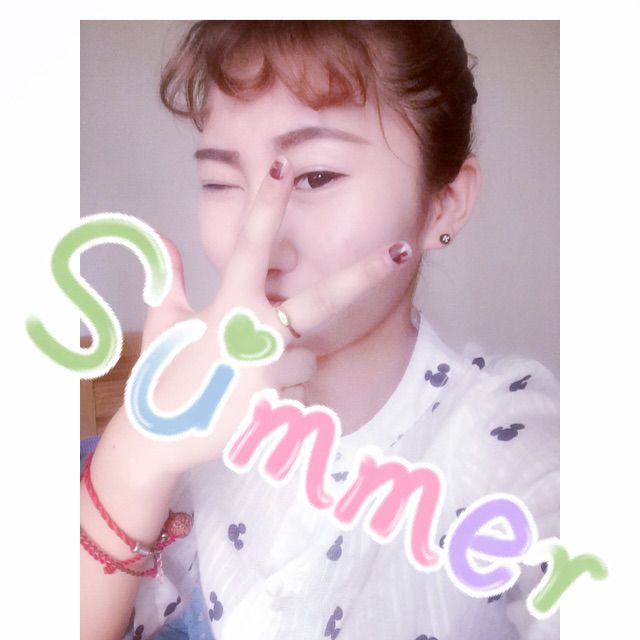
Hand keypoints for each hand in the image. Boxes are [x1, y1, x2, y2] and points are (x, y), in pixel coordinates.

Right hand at [111, 156, 412, 477]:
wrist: (159, 435)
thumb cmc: (163, 373)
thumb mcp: (166, 322)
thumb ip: (170, 278)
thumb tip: (161, 239)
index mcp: (229, 305)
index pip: (250, 245)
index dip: (266, 203)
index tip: (281, 165)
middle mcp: (258, 331)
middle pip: (323, 298)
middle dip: (365, 272)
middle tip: (402, 249)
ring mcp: (272, 369)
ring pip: (307, 357)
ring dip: (287, 365)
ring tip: (246, 381)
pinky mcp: (279, 403)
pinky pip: (298, 390)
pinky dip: (281, 394)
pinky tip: (249, 404)